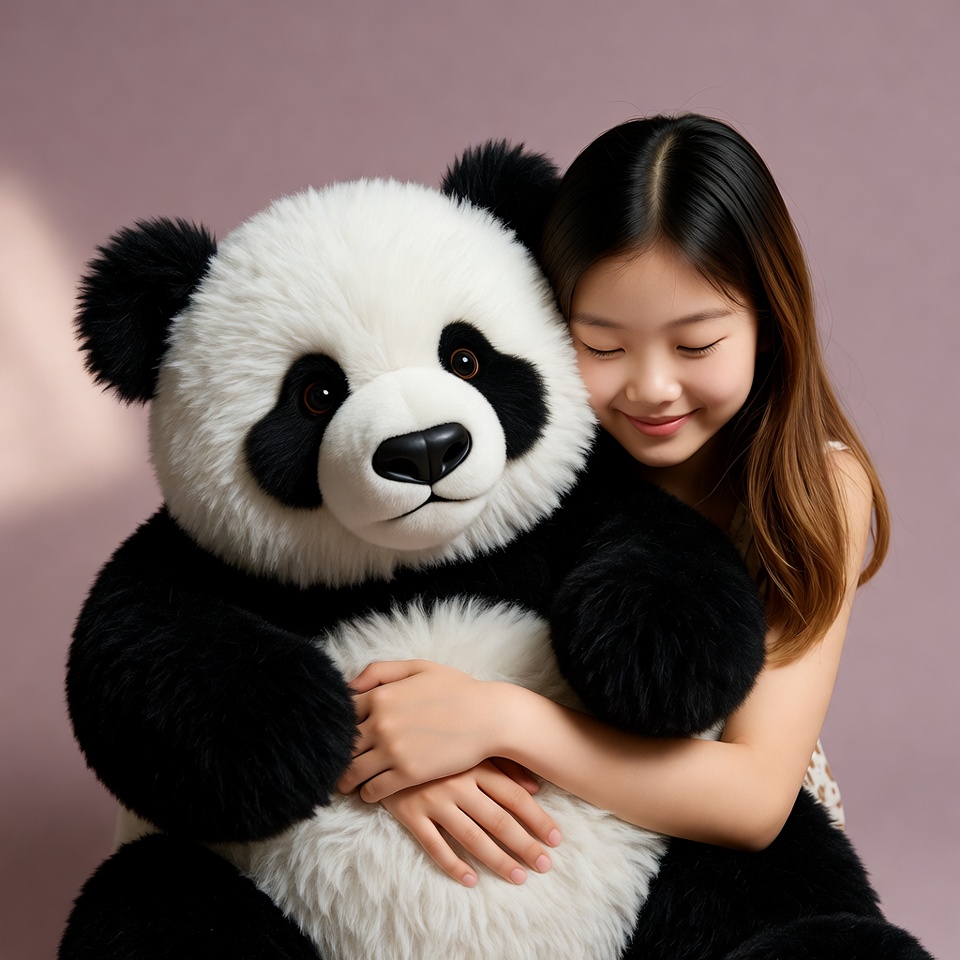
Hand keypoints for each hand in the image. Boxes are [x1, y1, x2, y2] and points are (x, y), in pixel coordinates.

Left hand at [338, 660, 509, 800]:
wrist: (490, 717)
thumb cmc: (456, 689)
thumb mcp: (419, 667)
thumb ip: (380, 671)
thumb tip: (350, 686)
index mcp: (380, 696)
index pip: (340, 716)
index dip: (335, 728)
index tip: (337, 737)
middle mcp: (381, 723)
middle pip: (341, 747)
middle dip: (336, 758)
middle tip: (335, 766)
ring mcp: (393, 750)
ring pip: (352, 773)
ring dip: (348, 780)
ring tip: (349, 783)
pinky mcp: (408, 775)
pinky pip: (374, 790)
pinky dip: (368, 793)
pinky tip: (372, 791)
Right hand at [380, 759, 561, 885]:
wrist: (385, 740)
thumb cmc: (435, 744)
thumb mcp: (468, 747)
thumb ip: (502, 765)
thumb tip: (535, 787)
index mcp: (474, 765)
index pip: (515, 796)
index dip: (538, 819)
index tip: (556, 839)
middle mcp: (458, 783)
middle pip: (499, 820)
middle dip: (525, 845)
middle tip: (544, 865)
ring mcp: (433, 800)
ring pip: (472, 837)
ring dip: (497, 860)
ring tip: (518, 877)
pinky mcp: (410, 814)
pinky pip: (434, 846)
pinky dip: (453, 865)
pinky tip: (471, 881)